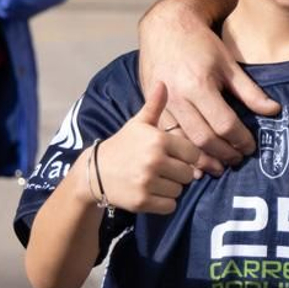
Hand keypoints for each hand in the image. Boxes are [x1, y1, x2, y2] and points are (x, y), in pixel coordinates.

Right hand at [91, 83, 203, 213]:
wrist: (95, 173)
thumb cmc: (122, 146)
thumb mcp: (138, 124)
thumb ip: (155, 105)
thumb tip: (163, 81)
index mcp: (158, 140)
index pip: (193, 153)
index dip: (186, 156)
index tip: (173, 156)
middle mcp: (154, 161)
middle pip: (188, 174)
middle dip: (179, 173)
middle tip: (162, 170)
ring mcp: (148, 182)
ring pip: (180, 190)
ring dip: (171, 188)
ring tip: (155, 180)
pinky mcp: (143, 201)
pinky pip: (170, 205)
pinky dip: (164, 202)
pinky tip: (151, 192)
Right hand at [137, 11, 280, 175]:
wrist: (165, 28)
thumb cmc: (201, 44)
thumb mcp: (229, 64)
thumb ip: (250, 91)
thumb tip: (274, 111)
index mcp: (199, 85)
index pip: (225, 125)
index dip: (241, 140)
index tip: (250, 147)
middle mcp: (178, 97)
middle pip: (204, 139)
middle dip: (224, 154)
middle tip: (237, 160)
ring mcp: (162, 105)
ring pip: (183, 143)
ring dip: (202, 158)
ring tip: (218, 166)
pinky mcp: (150, 108)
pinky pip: (167, 136)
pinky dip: (182, 150)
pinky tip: (195, 158)